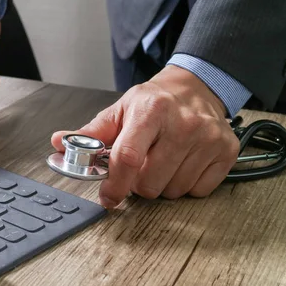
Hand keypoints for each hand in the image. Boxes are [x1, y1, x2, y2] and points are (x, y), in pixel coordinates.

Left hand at [51, 65, 239, 208]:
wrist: (195, 88)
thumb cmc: (154, 102)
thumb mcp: (120, 110)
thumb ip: (91, 132)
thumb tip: (60, 142)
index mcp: (151, 110)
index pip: (128, 158)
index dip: (114, 184)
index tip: (107, 197)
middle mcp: (183, 123)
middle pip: (149, 182)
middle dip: (138, 183)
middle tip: (140, 165)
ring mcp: (207, 138)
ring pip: (172, 191)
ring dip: (161, 184)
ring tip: (162, 161)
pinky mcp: (226, 151)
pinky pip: (197, 191)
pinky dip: (185, 185)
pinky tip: (182, 164)